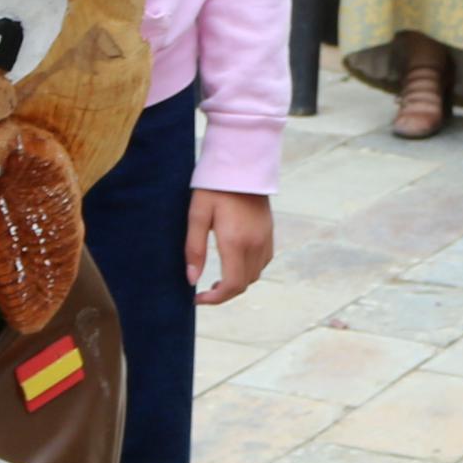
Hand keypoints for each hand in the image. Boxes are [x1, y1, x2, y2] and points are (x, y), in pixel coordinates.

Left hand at [186, 190, 273, 304]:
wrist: (242, 164)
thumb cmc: (214, 187)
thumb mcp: (197, 215)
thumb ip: (194, 249)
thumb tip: (192, 280)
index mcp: (235, 241)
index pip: (232, 285)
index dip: (215, 299)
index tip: (198, 298)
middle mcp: (255, 244)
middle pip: (244, 284)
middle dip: (225, 292)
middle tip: (206, 290)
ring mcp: (265, 239)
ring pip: (255, 275)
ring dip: (238, 282)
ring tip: (220, 277)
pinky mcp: (270, 233)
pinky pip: (263, 262)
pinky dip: (249, 269)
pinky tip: (235, 260)